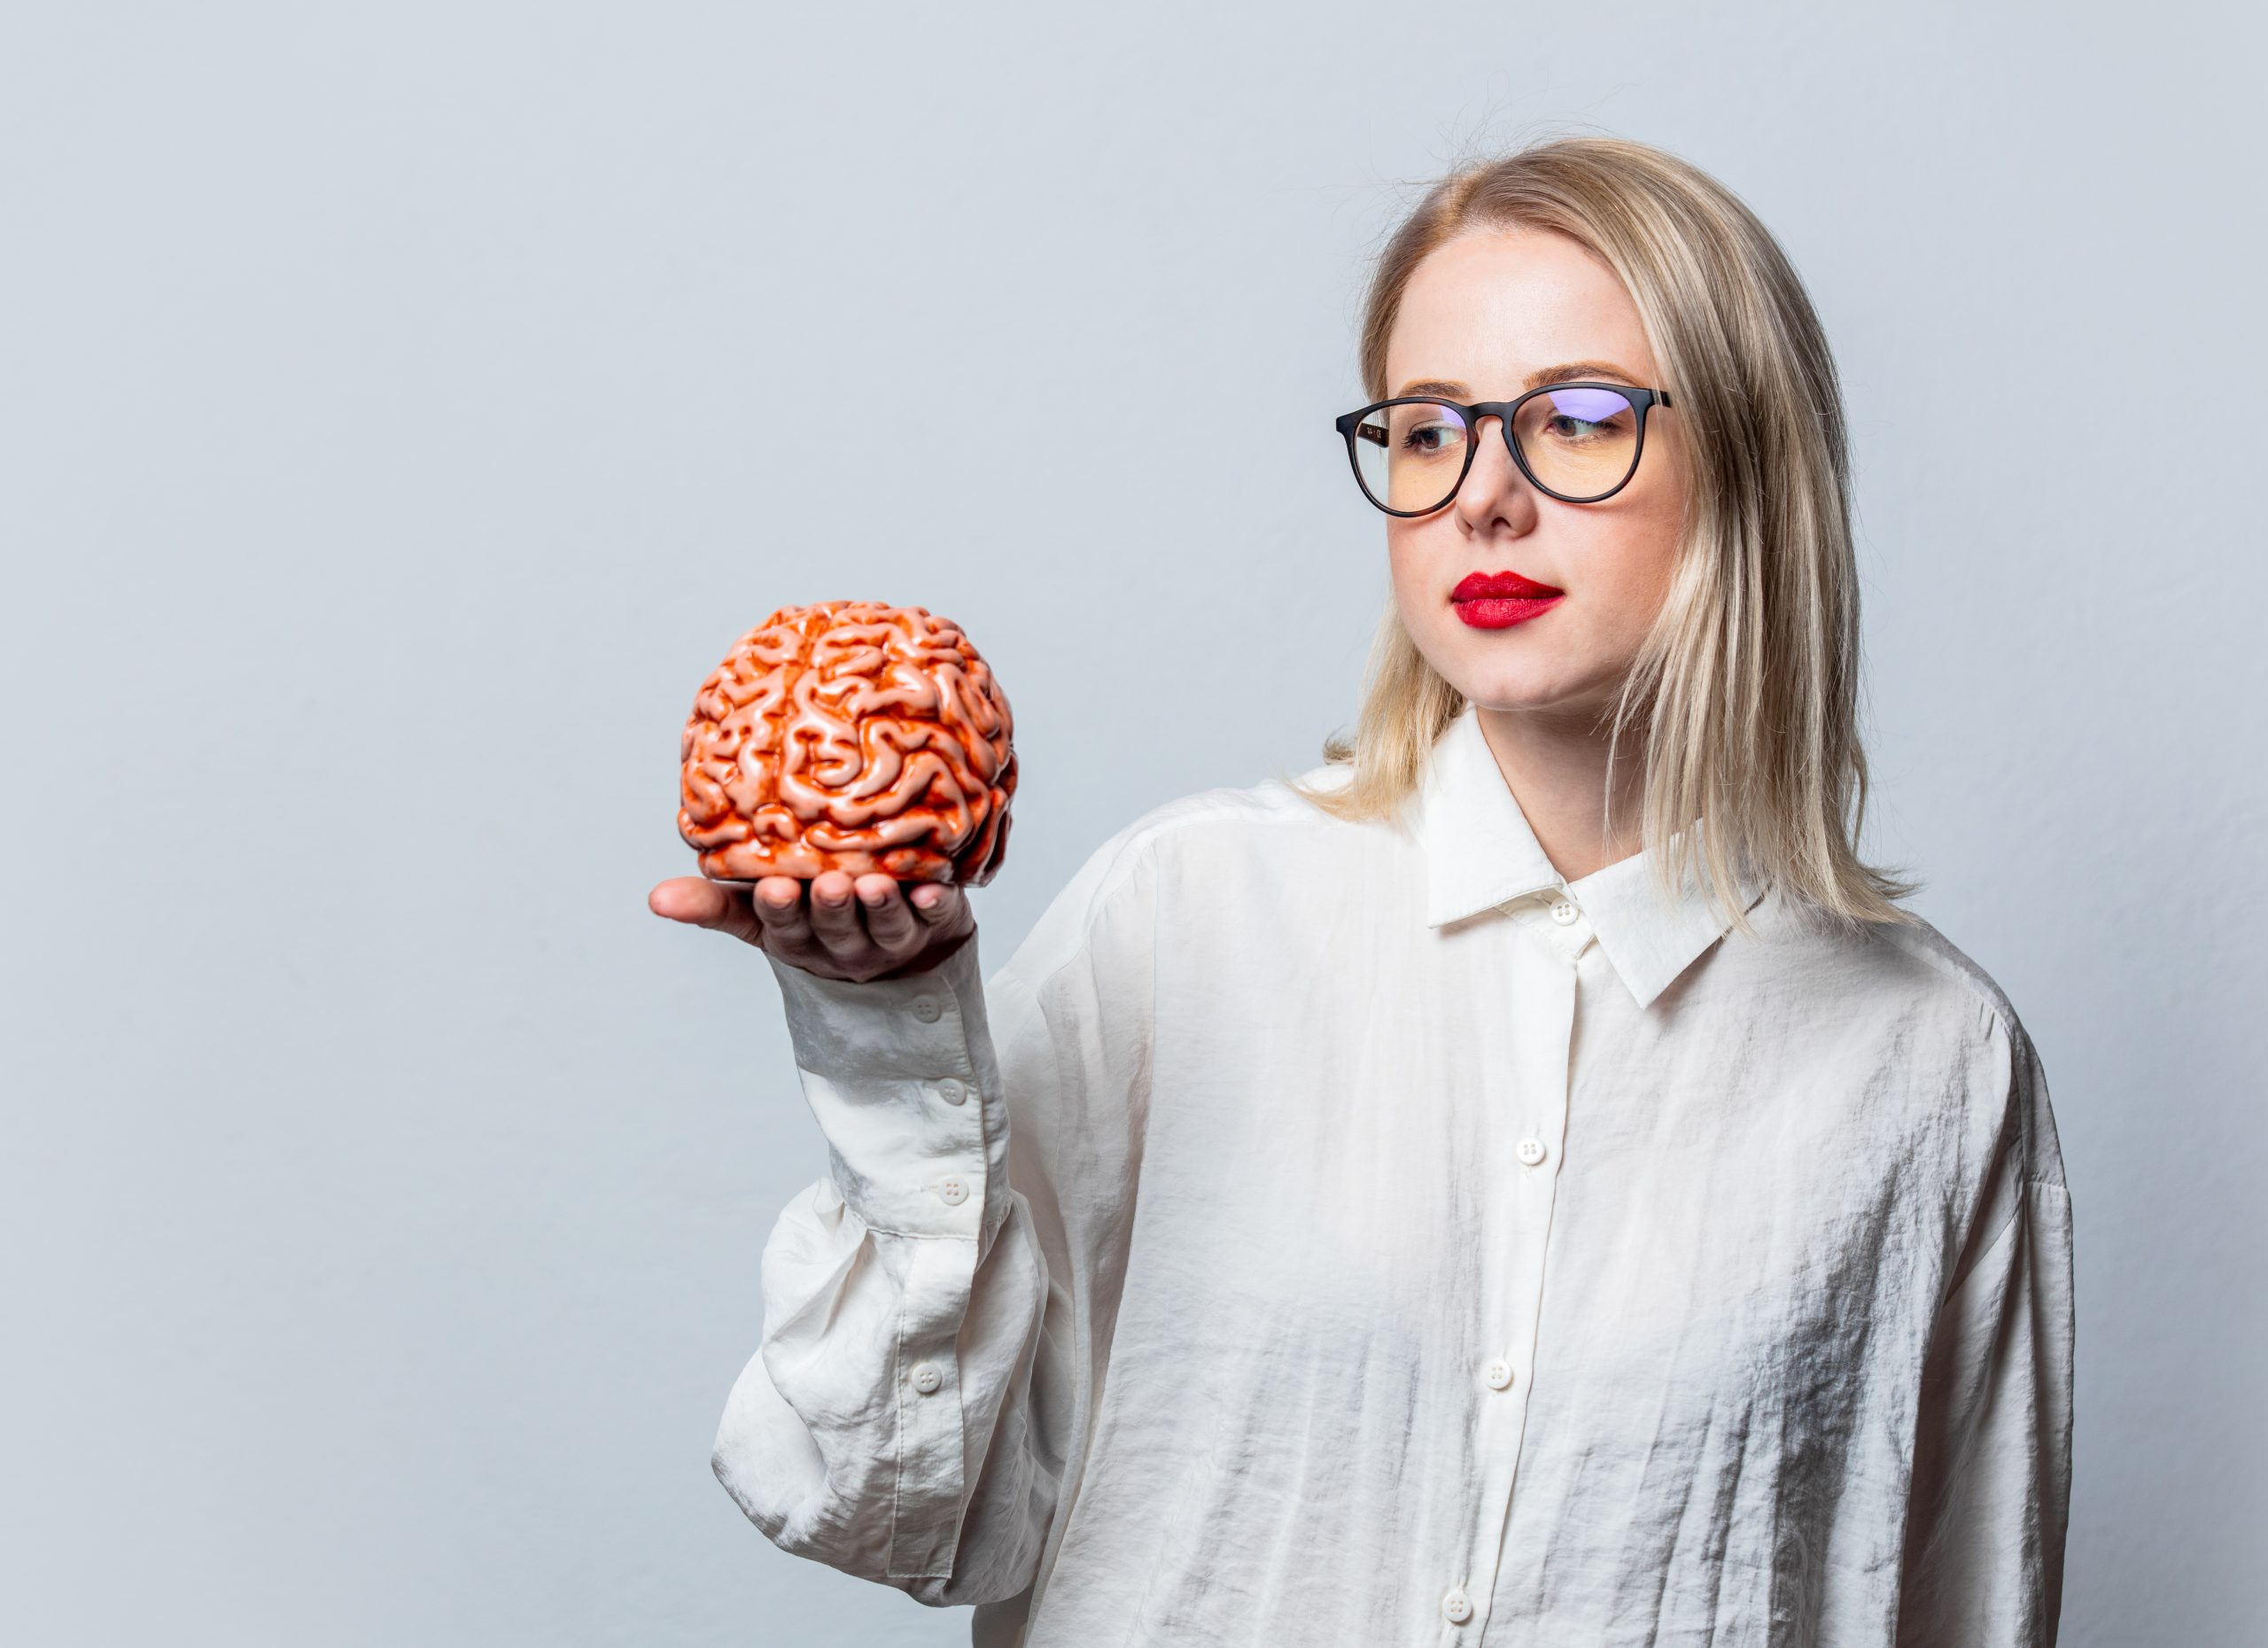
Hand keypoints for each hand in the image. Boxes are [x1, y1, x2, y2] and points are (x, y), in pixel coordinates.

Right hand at [647, 869, 974, 982]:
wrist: (893, 937)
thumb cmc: (812, 911)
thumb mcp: (757, 912)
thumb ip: (711, 903)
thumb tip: (654, 900)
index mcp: (796, 937)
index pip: (783, 927)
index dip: (780, 910)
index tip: (775, 888)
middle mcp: (842, 944)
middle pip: (835, 928)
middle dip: (832, 908)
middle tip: (830, 884)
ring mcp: (889, 938)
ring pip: (884, 927)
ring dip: (881, 907)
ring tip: (874, 886)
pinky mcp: (931, 924)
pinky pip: (935, 918)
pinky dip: (935, 904)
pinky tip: (933, 890)